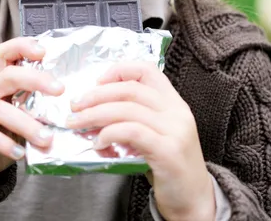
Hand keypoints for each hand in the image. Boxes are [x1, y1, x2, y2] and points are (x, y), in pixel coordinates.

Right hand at [0, 37, 63, 183]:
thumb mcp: (18, 117)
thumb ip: (34, 107)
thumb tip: (66, 106)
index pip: (4, 54)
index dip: (22, 47)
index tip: (44, 52)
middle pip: (7, 76)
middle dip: (35, 79)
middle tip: (60, 89)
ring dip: (25, 123)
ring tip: (46, 138)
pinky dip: (4, 144)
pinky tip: (20, 153)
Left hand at [67, 62, 215, 220]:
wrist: (195, 200)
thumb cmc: (169, 166)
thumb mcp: (155, 133)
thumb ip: (133, 117)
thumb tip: (93, 109)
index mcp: (173, 101)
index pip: (146, 69)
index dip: (118, 70)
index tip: (97, 82)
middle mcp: (177, 111)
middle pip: (130, 89)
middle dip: (96, 95)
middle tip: (76, 105)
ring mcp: (175, 130)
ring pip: (127, 109)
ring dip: (95, 114)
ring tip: (79, 124)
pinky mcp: (169, 151)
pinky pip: (132, 132)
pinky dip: (109, 133)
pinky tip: (98, 142)